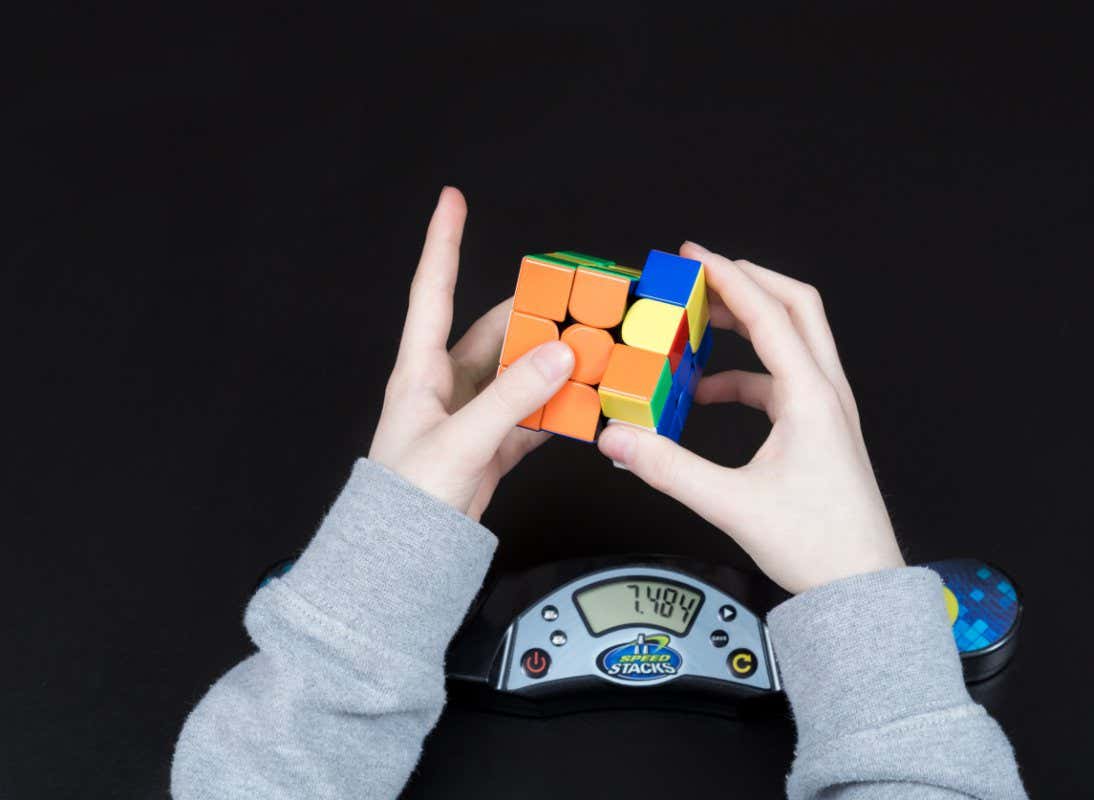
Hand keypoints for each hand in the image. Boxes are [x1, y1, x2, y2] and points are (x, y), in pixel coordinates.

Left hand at [368, 187, 574, 518]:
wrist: (405, 556)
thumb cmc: (407, 498)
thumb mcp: (461, 440)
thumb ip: (512, 397)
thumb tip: (562, 353)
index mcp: (419, 371)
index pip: (431, 291)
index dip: (442, 242)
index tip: (451, 199)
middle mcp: (445, 385)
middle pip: (495, 330)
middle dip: (535, 309)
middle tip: (576, 292)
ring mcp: (471, 414)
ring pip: (520, 371)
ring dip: (553, 361)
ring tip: (592, 346)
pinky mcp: (491, 445)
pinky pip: (531, 414)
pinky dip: (557, 408)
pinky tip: (583, 400)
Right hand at [597, 241, 903, 592]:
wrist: (860, 586)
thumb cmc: (818, 546)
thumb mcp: (731, 504)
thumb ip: (669, 468)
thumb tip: (621, 439)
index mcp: (811, 398)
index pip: (769, 314)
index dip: (729, 276)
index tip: (695, 253)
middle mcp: (827, 394)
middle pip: (796, 308)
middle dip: (749, 282)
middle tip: (704, 272)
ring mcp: (829, 410)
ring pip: (793, 341)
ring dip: (748, 325)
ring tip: (700, 328)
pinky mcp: (822, 430)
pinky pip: (782, 380)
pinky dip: (746, 374)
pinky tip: (710, 393)